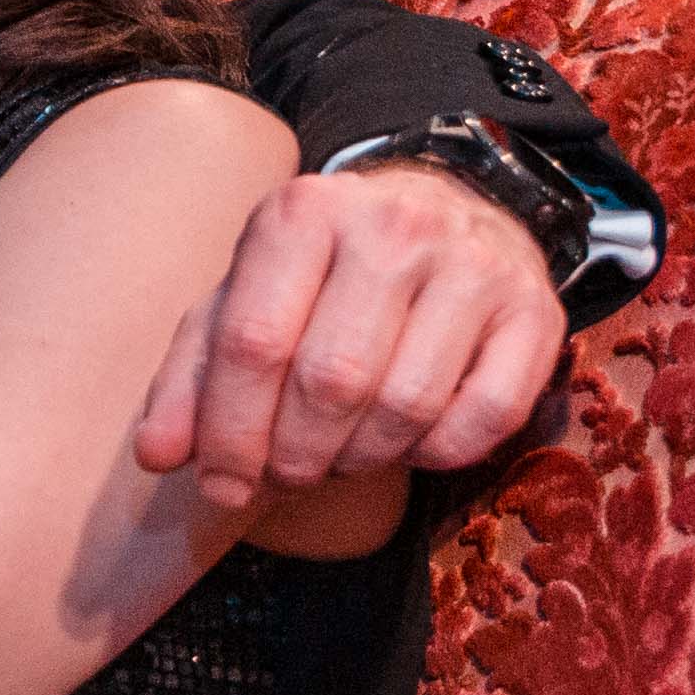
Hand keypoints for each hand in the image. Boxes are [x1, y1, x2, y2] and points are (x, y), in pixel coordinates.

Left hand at [131, 160, 561, 507]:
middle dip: (294, 454)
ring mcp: (475, 263)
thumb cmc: (323, 274)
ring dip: (361, 458)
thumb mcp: (244, 301)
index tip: (221, 483)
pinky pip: (485, 417)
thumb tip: (158, 456)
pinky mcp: (536, 307)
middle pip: (330, 382)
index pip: (253, 343)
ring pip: (405, 406)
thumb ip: (192, 376)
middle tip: (285, 473)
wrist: (447, 210)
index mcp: (303, 212)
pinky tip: (410, 439)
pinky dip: (438, 452)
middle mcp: (394, 225)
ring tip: (340, 452)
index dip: (230, 433)